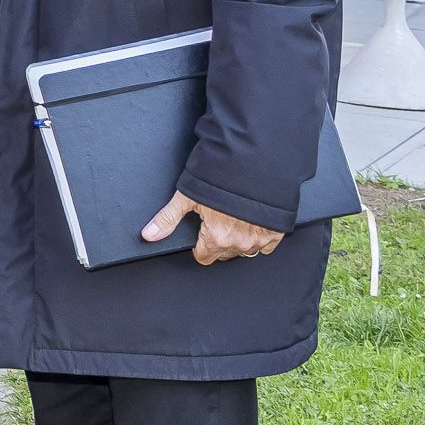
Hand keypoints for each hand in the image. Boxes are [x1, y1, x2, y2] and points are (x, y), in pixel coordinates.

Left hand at [142, 191, 285, 265]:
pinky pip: (266, 244)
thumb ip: (168, 218)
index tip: (201, 233)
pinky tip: (252, 219)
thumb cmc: (222, 179)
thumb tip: (148, 235)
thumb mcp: (188, 196)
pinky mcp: (276, 233)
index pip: (203, 257)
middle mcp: (239, 244)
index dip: (199, 244)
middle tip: (218, 219)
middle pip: (223, 253)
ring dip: (239, 238)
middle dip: (219, 241)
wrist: (257, 167)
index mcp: (217, 239)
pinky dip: (259, 235)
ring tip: (234, 217)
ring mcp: (259, 240)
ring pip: (244, 249)